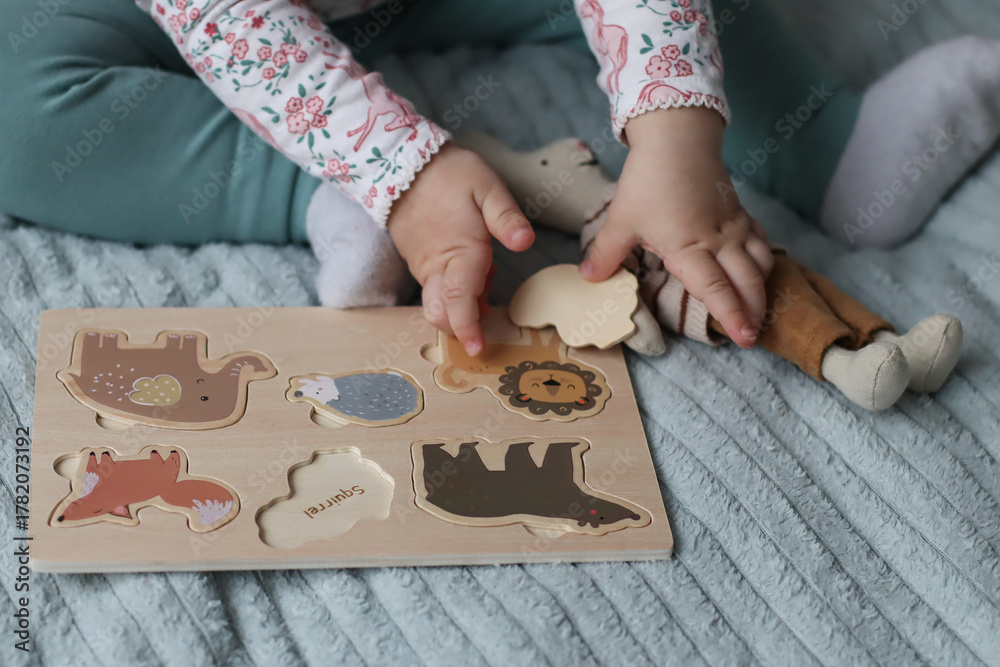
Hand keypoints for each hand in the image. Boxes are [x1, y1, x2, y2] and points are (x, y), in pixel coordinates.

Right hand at [388, 144, 534, 354]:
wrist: (402, 164)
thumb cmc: (449, 174)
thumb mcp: (486, 186)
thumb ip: (506, 217)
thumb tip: (525, 242)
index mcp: (458, 253)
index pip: (459, 302)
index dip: (467, 328)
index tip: (477, 348)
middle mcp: (436, 267)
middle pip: (441, 314)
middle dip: (461, 326)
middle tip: (488, 313)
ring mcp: (424, 267)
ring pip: (438, 303)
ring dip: (462, 306)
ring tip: (485, 277)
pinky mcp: (418, 262)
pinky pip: (434, 289)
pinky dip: (454, 292)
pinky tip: (472, 268)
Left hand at [580, 107, 772, 347]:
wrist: (678, 137)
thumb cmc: (649, 179)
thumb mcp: (621, 220)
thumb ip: (606, 254)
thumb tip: (587, 279)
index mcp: (690, 248)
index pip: (717, 290)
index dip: (732, 315)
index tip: (743, 337)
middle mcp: (719, 241)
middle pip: (748, 282)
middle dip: (754, 311)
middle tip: (753, 336)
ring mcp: (734, 226)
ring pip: (762, 263)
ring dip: (763, 288)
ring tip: (760, 310)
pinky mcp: (740, 213)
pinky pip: (761, 242)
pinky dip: (764, 261)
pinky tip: (759, 272)